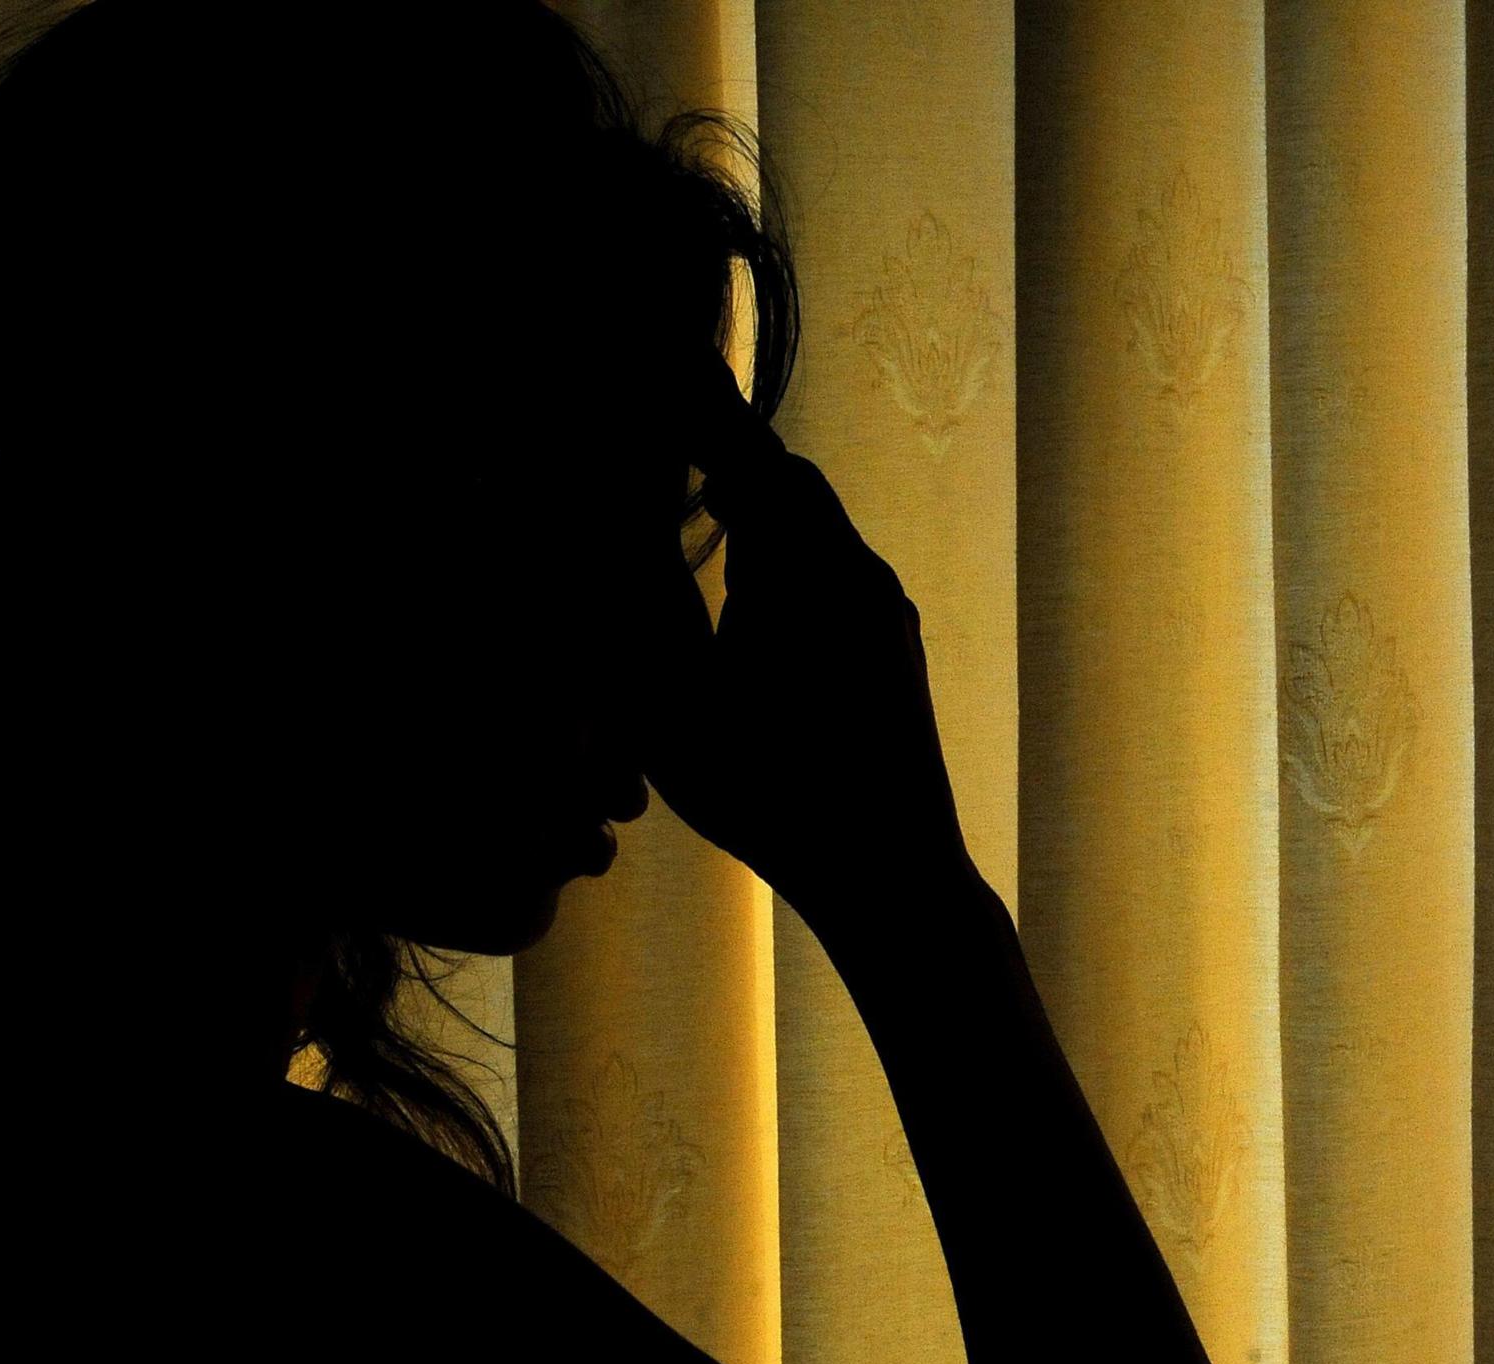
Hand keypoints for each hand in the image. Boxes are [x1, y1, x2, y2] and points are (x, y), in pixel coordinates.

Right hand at [627, 351, 973, 922]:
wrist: (892, 874)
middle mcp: (855, 573)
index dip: (693, 406)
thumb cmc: (771, 794)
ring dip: (759, 509)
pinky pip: (835, 571)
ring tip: (707, 500)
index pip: (740, 454)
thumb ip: (633, 614)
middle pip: (785, 481)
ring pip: (815, 529)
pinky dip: (787, 554)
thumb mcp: (671, 707)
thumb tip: (597, 544)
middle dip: (725, 452)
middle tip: (674, 424)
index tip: (654, 358)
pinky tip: (756, 589)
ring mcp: (885, 613)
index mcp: (801, 569)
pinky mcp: (896, 650)